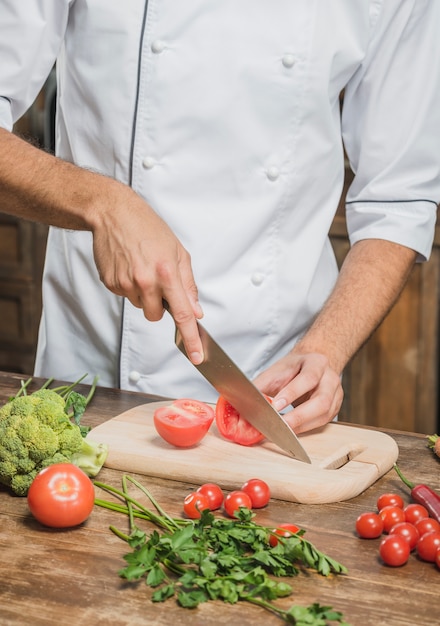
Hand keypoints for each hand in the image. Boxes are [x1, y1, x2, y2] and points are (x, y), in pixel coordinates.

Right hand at [91, 182, 203, 362]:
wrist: (113, 214)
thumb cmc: (148, 229)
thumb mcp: (178, 252)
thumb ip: (188, 285)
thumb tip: (196, 311)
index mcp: (166, 272)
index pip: (182, 314)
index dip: (191, 338)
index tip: (196, 356)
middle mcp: (145, 281)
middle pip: (155, 316)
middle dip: (159, 306)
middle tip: (157, 281)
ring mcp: (125, 283)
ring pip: (140, 306)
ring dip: (143, 294)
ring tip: (141, 267)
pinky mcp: (110, 283)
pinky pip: (125, 296)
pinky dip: (129, 286)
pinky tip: (128, 266)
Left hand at [252, 350, 342, 433]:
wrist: (309, 366)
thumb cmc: (292, 369)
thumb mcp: (275, 371)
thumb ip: (261, 386)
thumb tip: (244, 403)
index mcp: (317, 363)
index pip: (308, 378)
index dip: (292, 393)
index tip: (275, 406)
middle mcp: (330, 378)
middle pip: (322, 400)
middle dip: (299, 416)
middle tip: (280, 426)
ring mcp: (336, 394)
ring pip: (324, 414)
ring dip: (302, 425)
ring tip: (283, 431)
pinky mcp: (334, 408)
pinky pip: (322, 422)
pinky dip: (305, 428)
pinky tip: (292, 430)